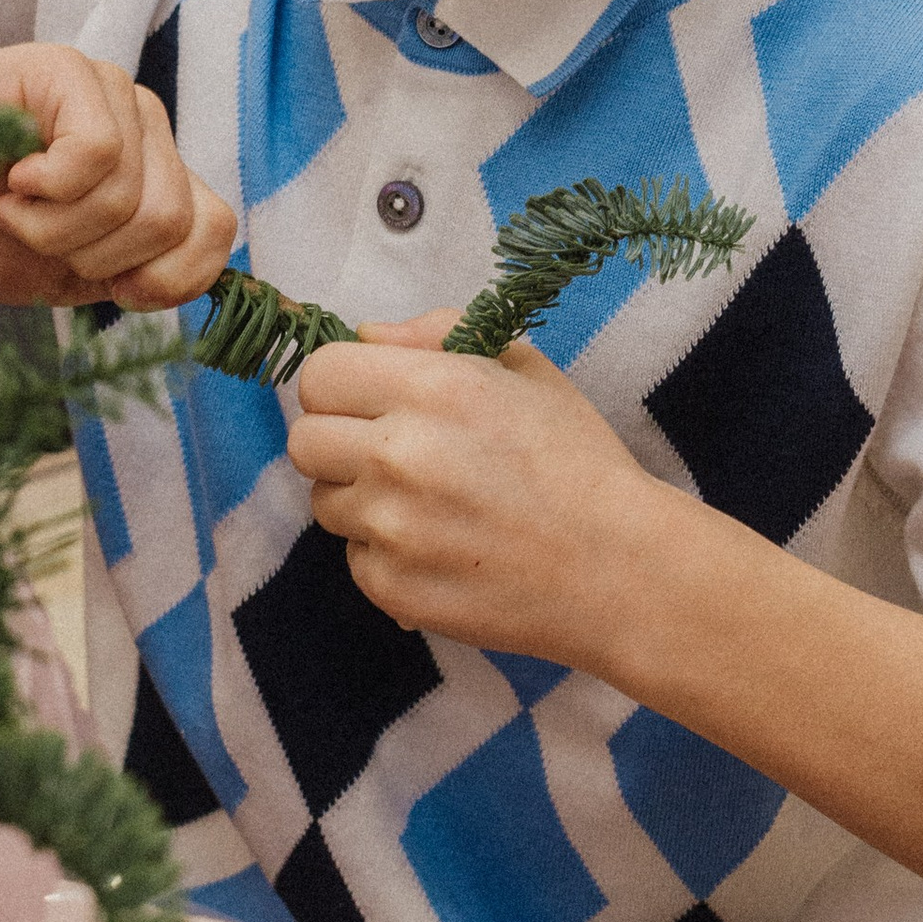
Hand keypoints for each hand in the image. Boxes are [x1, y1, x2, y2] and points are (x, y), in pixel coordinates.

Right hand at [0, 45, 235, 309]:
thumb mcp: (67, 273)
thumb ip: (139, 273)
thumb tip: (212, 280)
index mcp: (152, 171)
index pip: (214, 231)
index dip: (161, 278)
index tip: (92, 279)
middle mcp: (143, 124)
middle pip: (172, 221)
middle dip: (93, 255)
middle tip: (31, 233)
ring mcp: (109, 90)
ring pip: (134, 195)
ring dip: (57, 228)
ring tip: (10, 204)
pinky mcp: (69, 69)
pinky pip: (97, 155)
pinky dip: (44, 190)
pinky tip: (9, 174)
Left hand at [288, 316, 663, 657]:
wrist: (618, 569)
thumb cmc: (577, 462)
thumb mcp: (525, 368)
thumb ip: (437, 333)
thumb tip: (365, 334)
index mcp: (432, 389)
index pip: (319, 374)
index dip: (342, 385)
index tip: (370, 400)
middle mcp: (400, 456)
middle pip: (304, 441)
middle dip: (340, 442)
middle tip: (392, 453)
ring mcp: (392, 528)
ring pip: (325, 502)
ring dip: (362, 499)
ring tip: (430, 505)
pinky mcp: (391, 588)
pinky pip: (354, 558)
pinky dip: (386, 553)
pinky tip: (443, 547)